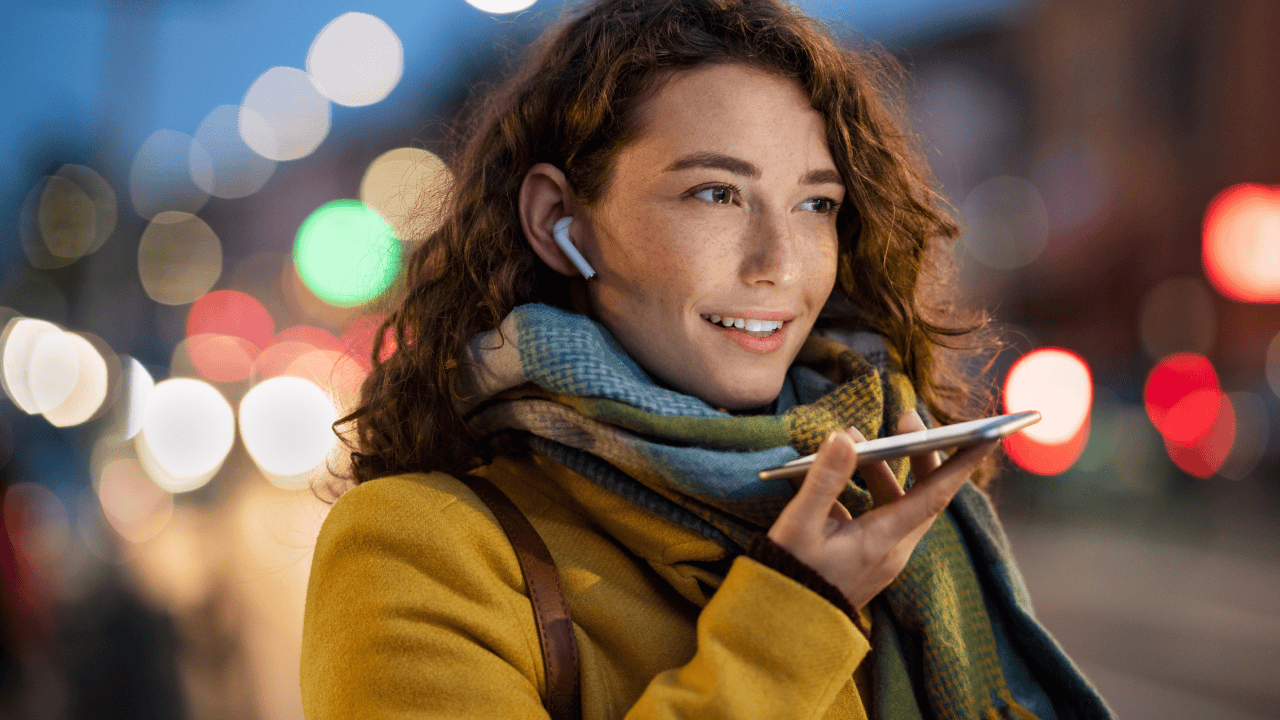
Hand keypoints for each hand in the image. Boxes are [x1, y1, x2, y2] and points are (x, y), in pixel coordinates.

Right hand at [766, 411, 995, 610]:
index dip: (962, 463)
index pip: (935, 495)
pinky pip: (881, 515)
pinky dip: (868, 489)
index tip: (987, 435)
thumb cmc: (790, 576)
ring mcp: (883, 555)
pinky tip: (839, 476)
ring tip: (853, 438)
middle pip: (923, 493)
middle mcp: (893, 548)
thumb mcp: (800, 524)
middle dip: (919, 452)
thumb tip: (843, 437)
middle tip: (906, 417)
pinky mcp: (869, 558)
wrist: (783, 627)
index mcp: (883, 540)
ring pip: (899, 502)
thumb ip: (824, 479)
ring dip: (883, 468)